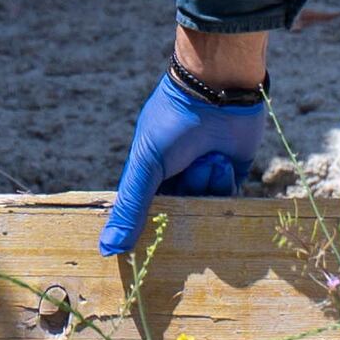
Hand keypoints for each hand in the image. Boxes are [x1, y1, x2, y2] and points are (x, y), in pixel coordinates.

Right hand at [100, 65, 270, 255]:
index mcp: (150, 176)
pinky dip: (224, 182)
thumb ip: (131, 208)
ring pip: (205, 206)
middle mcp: (178, 179)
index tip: (150, 249)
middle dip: (185, 209)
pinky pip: (228, 198)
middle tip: (185, 192)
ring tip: (206, 157)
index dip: (148, 229)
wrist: (217, 90)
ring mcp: (205, 177)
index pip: (146, 214)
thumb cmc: (173, 123)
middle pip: (180, 216)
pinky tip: (221, 161)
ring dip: (205, 183)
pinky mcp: (231, 173)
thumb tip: (107, 249)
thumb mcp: (146, 166)